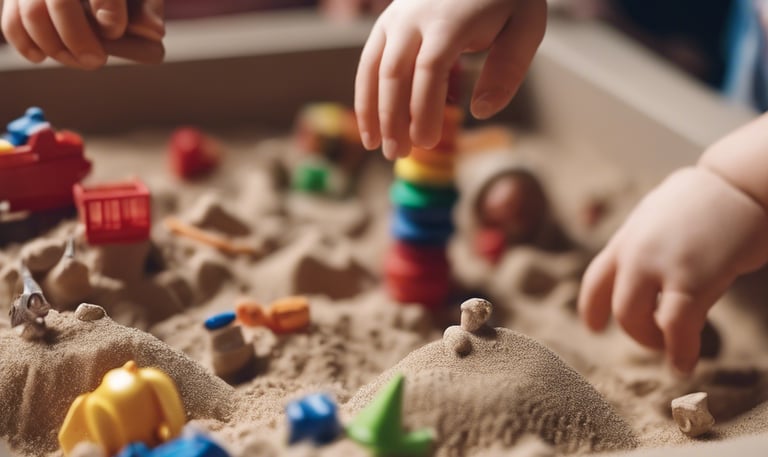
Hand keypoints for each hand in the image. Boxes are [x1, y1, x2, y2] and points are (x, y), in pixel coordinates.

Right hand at [2, 0, 164, 68]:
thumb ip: (148, 10)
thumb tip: (153, 32)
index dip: (108, 11)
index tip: (115, 30)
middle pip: (59, 1)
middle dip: (78, 37)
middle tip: (97, 61)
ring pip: (32, 14)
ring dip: (56, 47)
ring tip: (82, 61)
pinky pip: (12, 22)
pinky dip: (26, 44)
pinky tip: (42, 57)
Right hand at [355, 0, 545, 158]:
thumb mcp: (525, 26)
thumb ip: (508, 69)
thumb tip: (480, 112)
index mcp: (450, 19)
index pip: (430, 68)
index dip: (424, 108)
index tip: (427, 142)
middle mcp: (414, 17)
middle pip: (394, 72)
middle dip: (393, 117)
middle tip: (398, 155)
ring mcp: (396, 18)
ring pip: (372, 68)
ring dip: (372, 111)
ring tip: (377, 148)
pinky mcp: (386, 24)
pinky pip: (368, 63)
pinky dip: (365, 97)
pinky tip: (371, 127)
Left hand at [578, 167, 767, 372]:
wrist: (741, 181)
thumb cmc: (710, 198)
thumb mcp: (662, 216)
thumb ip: (647, 244)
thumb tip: (646, 269)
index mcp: (627, 238)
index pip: (595, 279)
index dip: (592, 308)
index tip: (593, 327)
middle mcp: (634, 252)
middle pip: (616, 306)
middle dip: (634, 331)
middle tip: (655, 340)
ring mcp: (659, 265)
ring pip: (633, 318)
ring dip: (652, 341)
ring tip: (671, 348)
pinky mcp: (692, 278)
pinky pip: (675, 327)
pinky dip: (678, 352)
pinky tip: (685, 363)